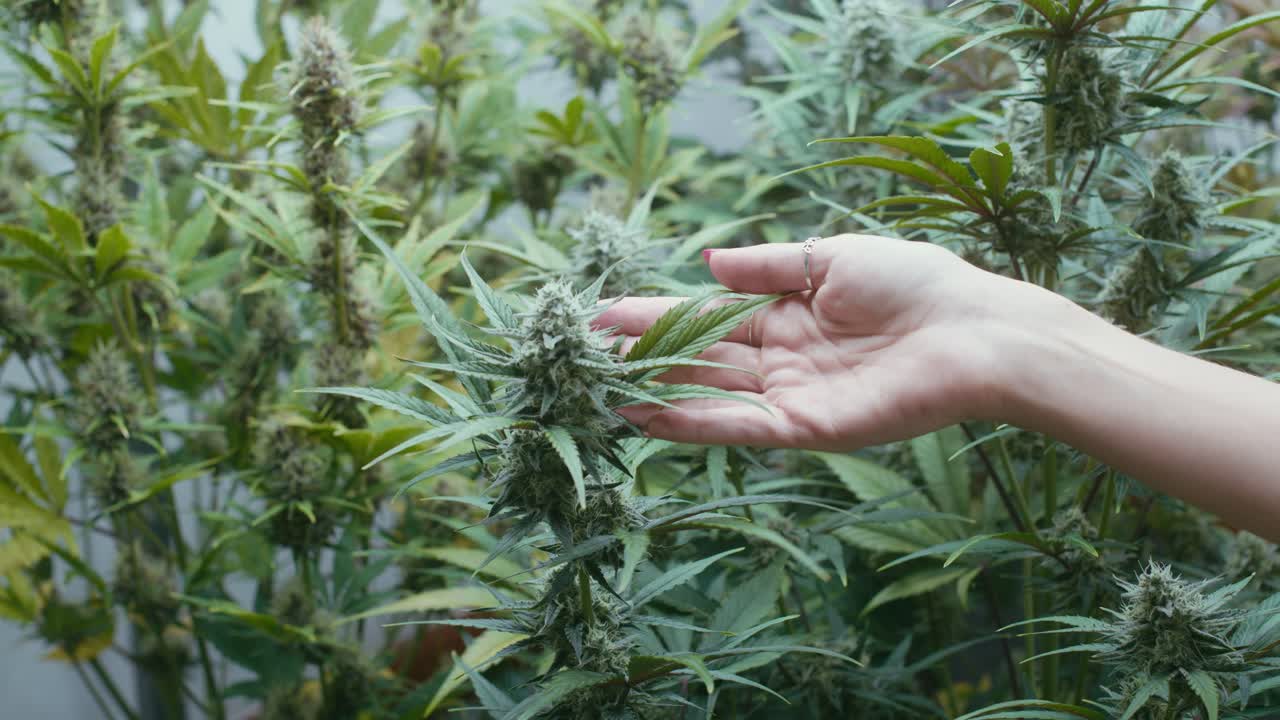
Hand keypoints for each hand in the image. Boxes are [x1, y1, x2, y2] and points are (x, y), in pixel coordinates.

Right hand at [595, 234, 1049, 449]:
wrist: (975, 330)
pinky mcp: (807, 428)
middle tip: (584, 353)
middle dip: (643, 354)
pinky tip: (645, 415)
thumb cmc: (914, 282)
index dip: (656, 314)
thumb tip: (707, 261)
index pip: (706, 316)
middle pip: (698, 358)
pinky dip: (692, 422)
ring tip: (599, 387)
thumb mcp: (829, 257)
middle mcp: (780, 359)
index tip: (603, 312)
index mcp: (786, 314)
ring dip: (655, 392)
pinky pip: (739, 426)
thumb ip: (767, 265)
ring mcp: (791, 396)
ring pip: (708, 394)